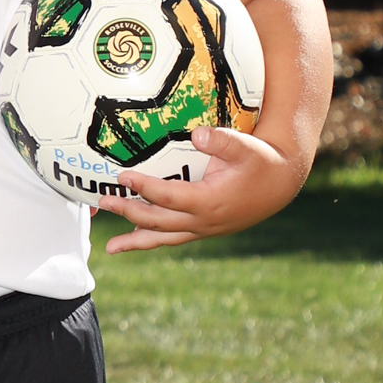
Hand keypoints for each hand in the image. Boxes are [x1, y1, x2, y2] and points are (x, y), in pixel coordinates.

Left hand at [99, 124, 303, 253]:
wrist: (279, 184)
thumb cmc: (260, 162)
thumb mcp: (246, 147)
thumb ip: (222, 140)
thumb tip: (198, 134)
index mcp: (210, 201)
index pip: (169, 197)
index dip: (144, 188)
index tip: (122, 177)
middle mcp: (203, 221)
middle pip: (158, 221)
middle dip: (128, 212)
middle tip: (103, 202)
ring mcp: (203, 229)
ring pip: (163, 237)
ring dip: (135, 240)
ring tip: (110, 248)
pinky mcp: (203, 230)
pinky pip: (172, 238)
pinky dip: (151, 241)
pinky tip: (132, 241)